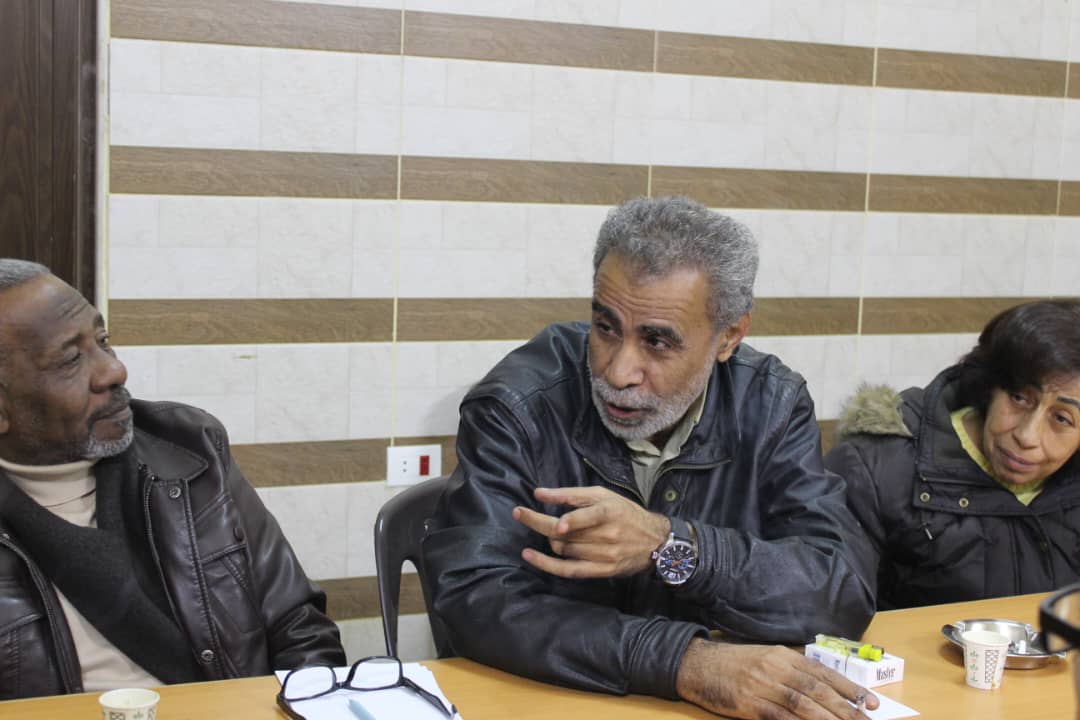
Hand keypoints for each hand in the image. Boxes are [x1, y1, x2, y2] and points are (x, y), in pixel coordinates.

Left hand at [512, 486, 670, 577]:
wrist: (655, 542)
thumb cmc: (626, 513)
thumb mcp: (603, 495)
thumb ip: (571, 494)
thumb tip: (539, 493)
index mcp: (609, 512)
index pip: (583, 516)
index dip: (566, 520)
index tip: (544, 517)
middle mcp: (607, 535)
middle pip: (565, 534)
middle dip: (540, 523)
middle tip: (520, 514)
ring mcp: (604, 555)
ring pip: (563, 549)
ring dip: (550, 540)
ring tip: (552, 531)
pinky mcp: (601, 571)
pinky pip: (568, 570)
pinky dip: (546, 564)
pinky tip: (530, 556)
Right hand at [676, 639, 878, 719]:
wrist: (698, 665)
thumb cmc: (734, 664)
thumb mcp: (766, 659)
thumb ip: (791, 672)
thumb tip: (822, 692)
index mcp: (783, 655)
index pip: (824, 673)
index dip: (849, 689)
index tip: (872, 702)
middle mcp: (776, 668)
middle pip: (818, 690)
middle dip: (846, 708)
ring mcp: (762, 686)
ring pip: (803, 704)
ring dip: (828, 718)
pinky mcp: (748, 704)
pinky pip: (778, 716)